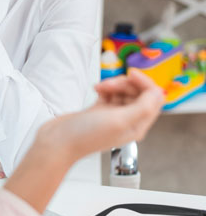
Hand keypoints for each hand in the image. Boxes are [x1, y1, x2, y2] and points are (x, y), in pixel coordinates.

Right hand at [38, 69, 164, 160]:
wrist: (58, 142)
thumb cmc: (84, 136)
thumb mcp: (118, 121)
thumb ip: (142, 107)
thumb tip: (158, 93)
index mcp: (137, 125)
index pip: (153, 98)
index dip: (145, 83)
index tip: (131, 74)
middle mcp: (127, 120)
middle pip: (138, 92)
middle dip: (125, 83)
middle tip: (109, 84)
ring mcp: (112, 115)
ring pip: (124, 91)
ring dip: (114, 85)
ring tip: (101, 88)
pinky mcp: (99, 111)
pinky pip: (110, 93)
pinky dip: (105, 88)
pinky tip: (97, 90)